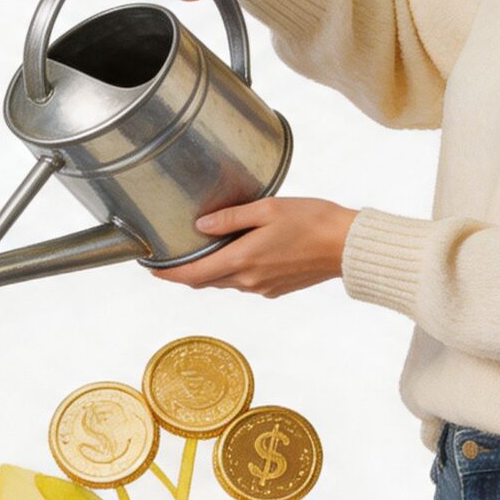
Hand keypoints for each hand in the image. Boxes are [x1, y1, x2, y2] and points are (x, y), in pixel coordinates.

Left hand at [150, 198, 356, 297]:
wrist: (347, 246)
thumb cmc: (311, 221)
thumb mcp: (267, 209)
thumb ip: (230, 219)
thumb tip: (200, 226)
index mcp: (242, 261)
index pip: (193, 275)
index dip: (169, 274)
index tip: (152, 269)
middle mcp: (249, 280)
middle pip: (206, 281)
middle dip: (187, 273)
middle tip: (173, 257)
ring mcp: (263, 288)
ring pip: (226, 282)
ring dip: (212, 271)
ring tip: (205, 251)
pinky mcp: (277, 289)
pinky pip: (246, 283)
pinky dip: (235, 272)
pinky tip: (241, 254)